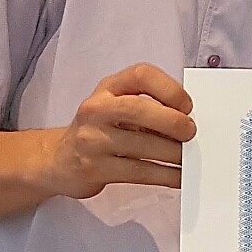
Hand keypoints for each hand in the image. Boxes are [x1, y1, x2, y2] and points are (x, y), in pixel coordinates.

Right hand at [39, 64, 195, 198]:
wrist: (59, 160)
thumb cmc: (100, 129)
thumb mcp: (117, 106)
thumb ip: (149, 106)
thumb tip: (190, 120)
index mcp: (108, 88)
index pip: (141, 75)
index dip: (169, 88)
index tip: (187, 105)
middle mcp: (96, 109)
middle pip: (138, 109)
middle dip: (172, 121)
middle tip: (191, 133)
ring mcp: (92, 140)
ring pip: (141, 146)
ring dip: (173, 154)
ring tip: (190, 157)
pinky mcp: (94, 168)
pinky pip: (138, 172)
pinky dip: (166, 175)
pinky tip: (179, 176)